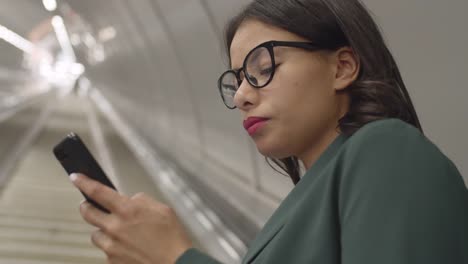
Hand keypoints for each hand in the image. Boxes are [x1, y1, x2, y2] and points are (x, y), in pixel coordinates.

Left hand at [70, 173, 192, 263]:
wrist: (176, 263)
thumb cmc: (172, 237)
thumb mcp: (161, 208)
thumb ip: (141, 201)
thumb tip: (130, 200)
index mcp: (127, 210)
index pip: (98, 191)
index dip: (84, 182)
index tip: (76, 177)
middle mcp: (115, 227)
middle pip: (87, 212)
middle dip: (86, 206)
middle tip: (90, 205)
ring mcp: (112, 246)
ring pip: (96, 234)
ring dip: (103, 230)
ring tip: (119, 232)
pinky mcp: (112, 261)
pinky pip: (106, 250)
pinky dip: (113, 246)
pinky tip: (129, 247)